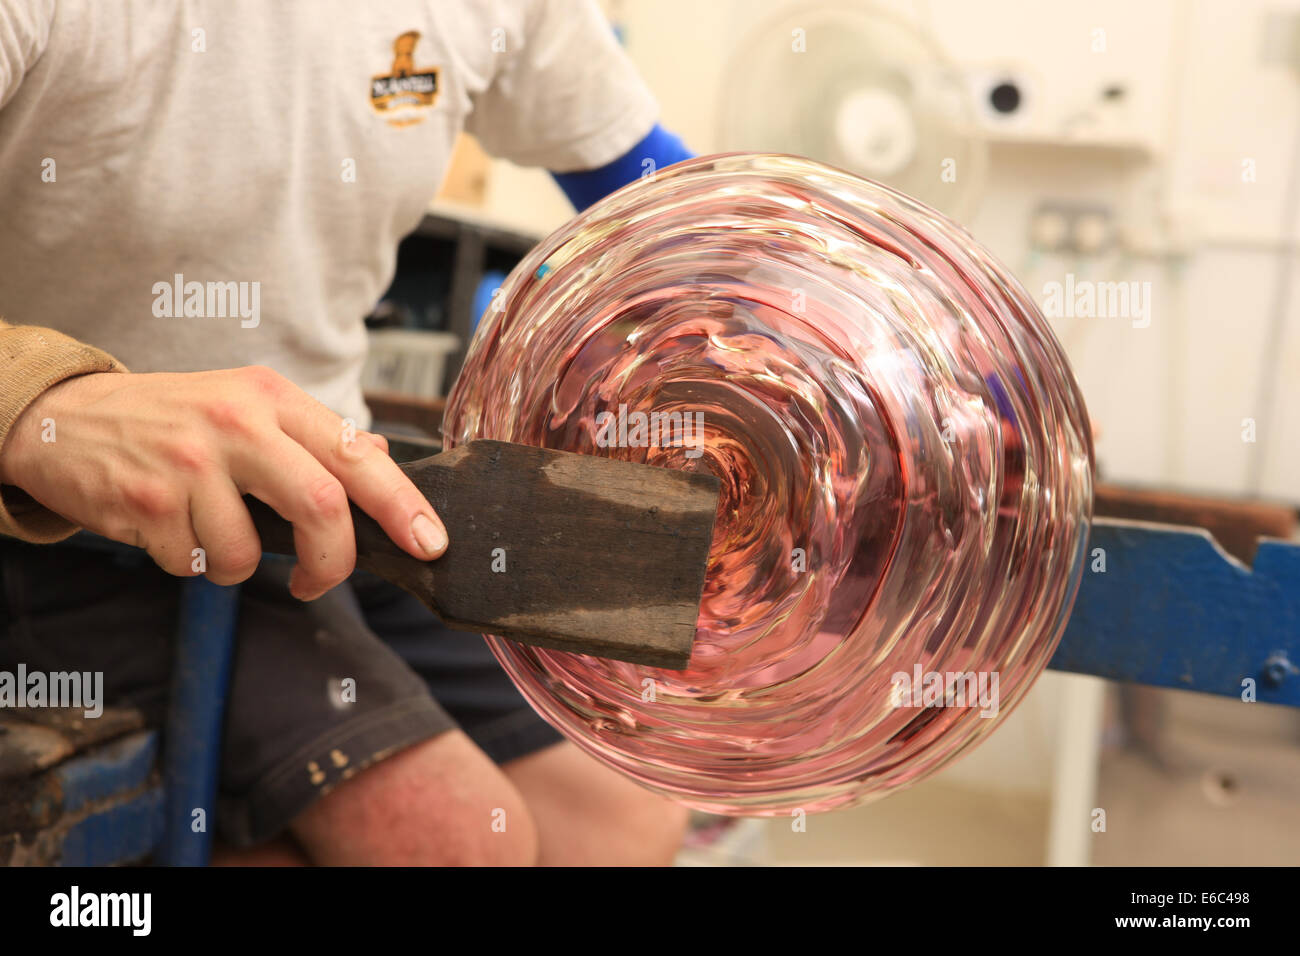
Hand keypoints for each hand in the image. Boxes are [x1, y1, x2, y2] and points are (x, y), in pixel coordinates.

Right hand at [0, 366, 447, 598]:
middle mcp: (236, 422)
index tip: (429, 542)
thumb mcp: (245, 405)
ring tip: (212, 533)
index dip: (401, 505)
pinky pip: (196, 565)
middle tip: (322, 580)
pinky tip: (171, 528)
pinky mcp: (147, 501)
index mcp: (271, 397)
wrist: (64, 418)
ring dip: (239, 566)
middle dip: (334, 561)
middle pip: (321, 507)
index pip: (355, 454)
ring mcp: (190, 462)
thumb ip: (310, 437)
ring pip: (250, 553)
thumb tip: (378, 458)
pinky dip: (193, 564)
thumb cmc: (172, 418)